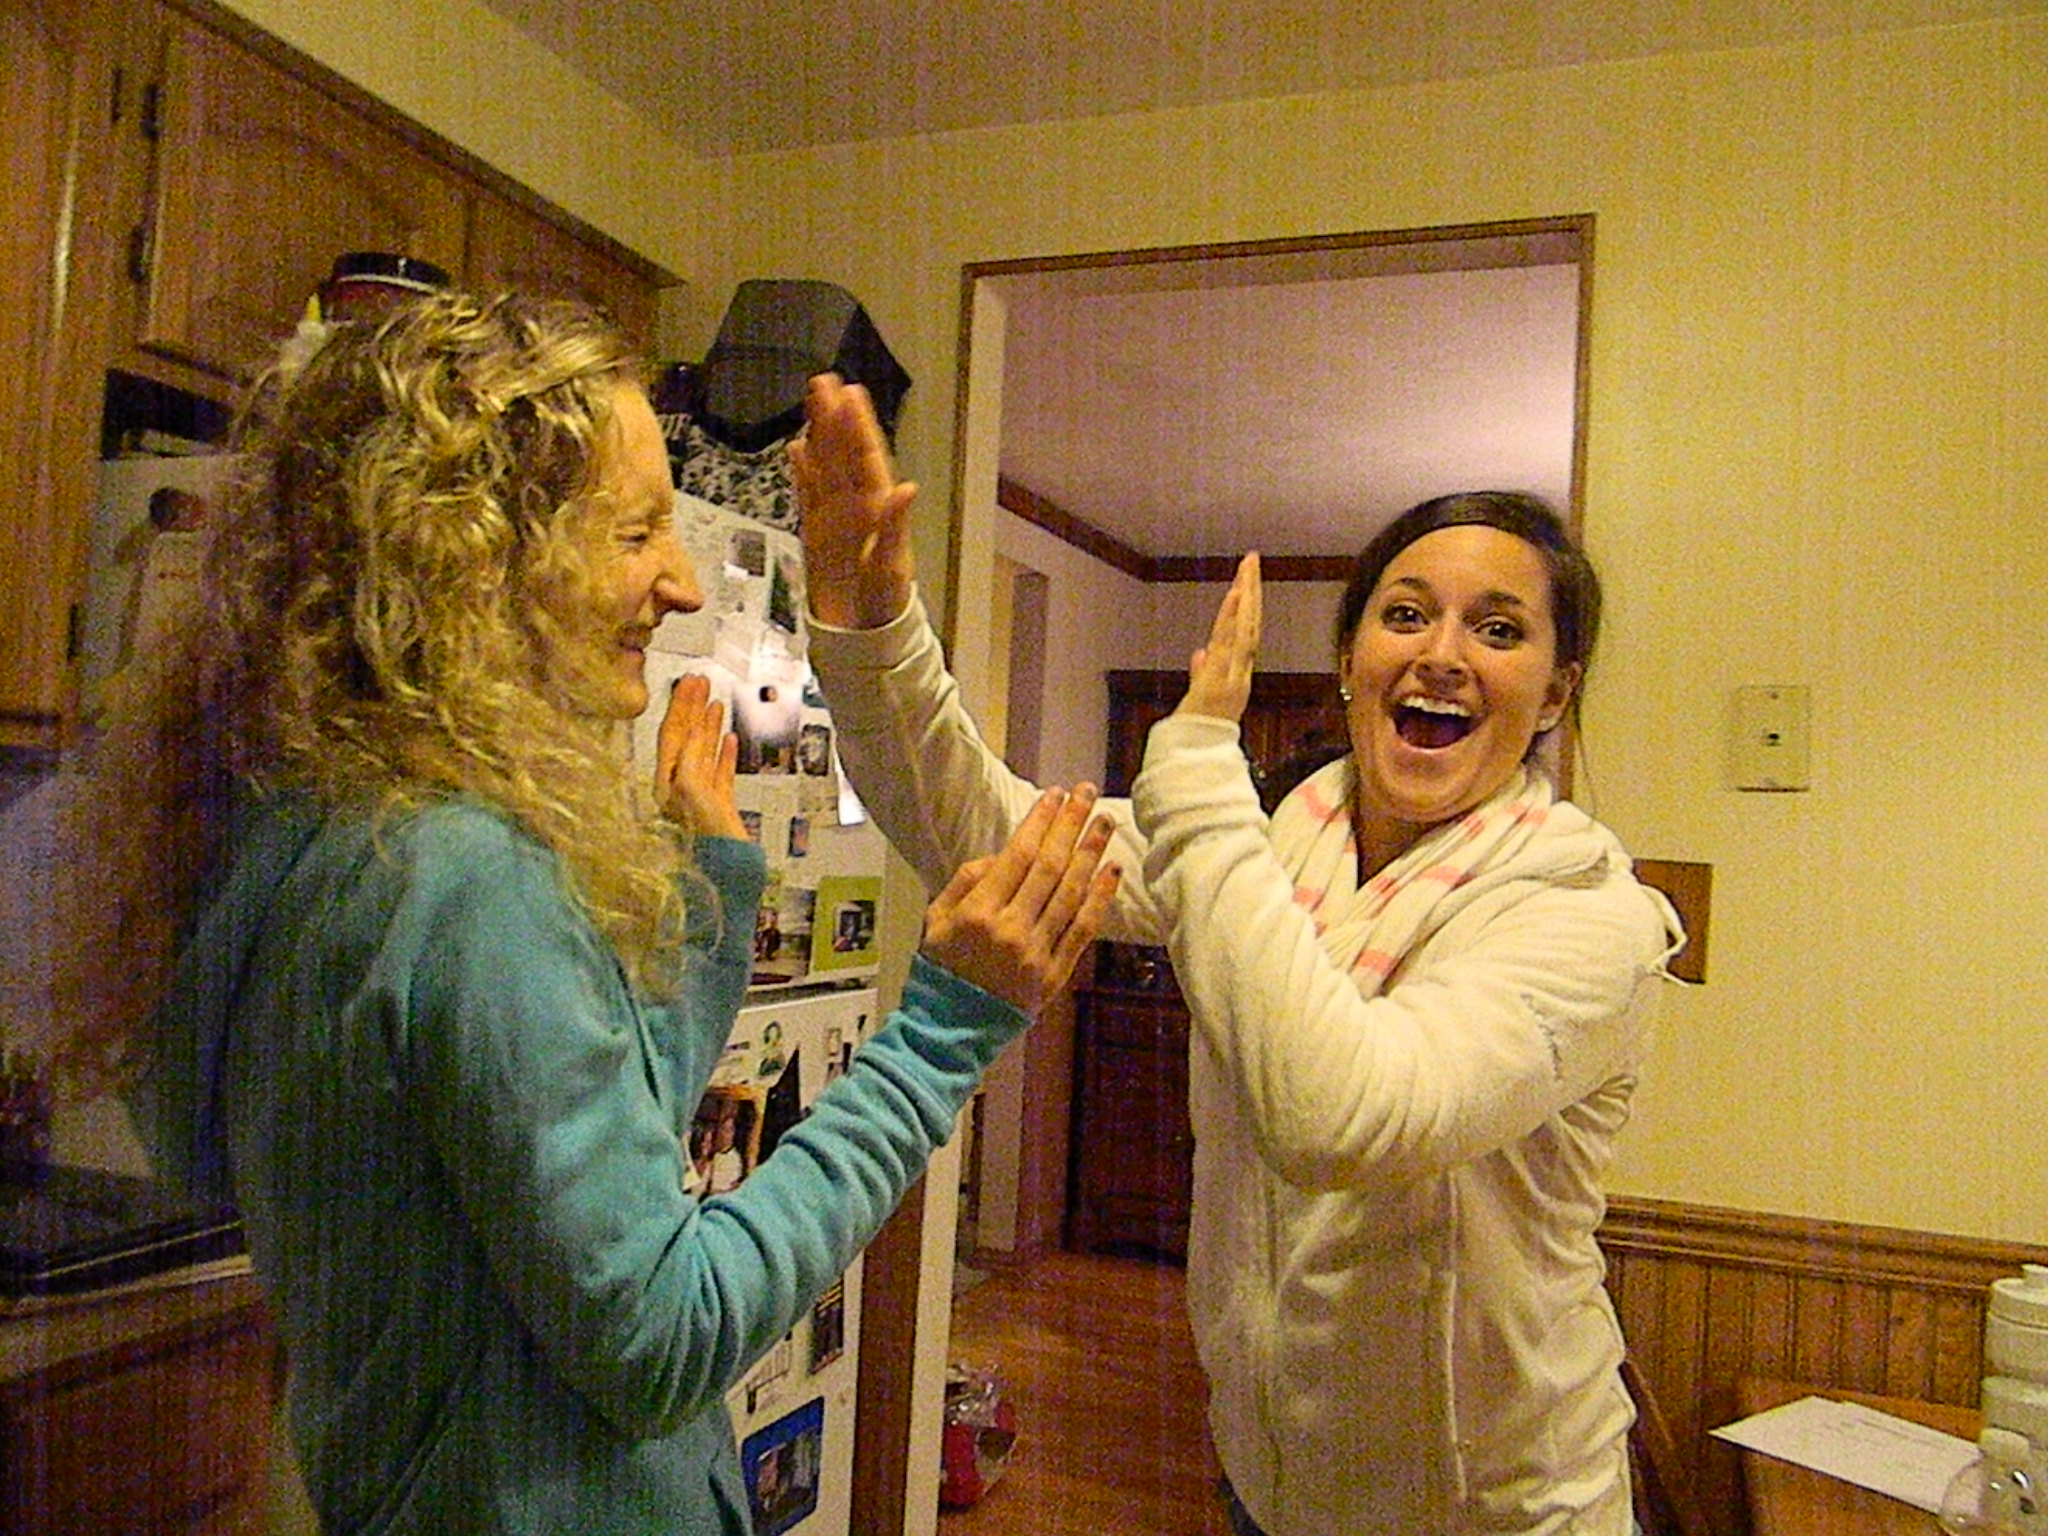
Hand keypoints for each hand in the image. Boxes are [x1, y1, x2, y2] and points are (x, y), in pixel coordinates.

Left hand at [654, 672, 746, 838]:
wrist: (726, 880)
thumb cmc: (704, 844)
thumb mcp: (692, 793)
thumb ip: (691, 760)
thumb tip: (694, 734)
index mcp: (667, 783)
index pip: (671, 733)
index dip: (681, 705)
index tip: (691, 681)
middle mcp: (678, 788)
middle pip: (683, 738)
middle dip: (692, 708)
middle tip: (701, 681)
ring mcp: (699, 799)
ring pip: (701, 753)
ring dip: (707, 726)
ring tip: (715, 703)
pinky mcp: (717, 810)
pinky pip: (719, 774)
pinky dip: (723, 754)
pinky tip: (729, 740)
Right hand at [789, 374, 917, 628]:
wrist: (861, 635)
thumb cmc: (884, 603)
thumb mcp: (891, 567)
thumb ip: (895, 527)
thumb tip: (906, 488)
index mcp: (878, 510)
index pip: (866, 460)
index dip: (858, 427)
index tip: (851, 395)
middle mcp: (857, 507)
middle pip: (842, 455)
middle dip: (834, 419)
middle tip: (824, 382)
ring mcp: (836, 517)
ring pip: (825, 467)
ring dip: (819, 435)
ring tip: (812, 401)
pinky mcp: (817, 532)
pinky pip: (809, 494)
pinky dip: (803, 471)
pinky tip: (798, 447)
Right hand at [920, 787, 1120, 1017]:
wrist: (951, 1030)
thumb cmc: (942, 970)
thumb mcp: (936, 920)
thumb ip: (965, 881)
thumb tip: (1001, 855)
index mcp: (977, 913)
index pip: (1017, 855)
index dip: (1040, 821)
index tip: (1055, 795)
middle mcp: (1010, 930)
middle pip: (1049, 866)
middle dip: (1071, 825)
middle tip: (1087, 793)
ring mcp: (1036, 953)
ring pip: (1071, 893)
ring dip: (1091, 853)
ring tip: (1105, 822)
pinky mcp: (1055, 974)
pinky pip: (1083, 930)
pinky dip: (1101, 899)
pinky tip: (1113, 871)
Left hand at [1175, 551, 1260, 724]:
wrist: (1193, 756)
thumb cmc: (1197, 731)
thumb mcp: (1198, 696)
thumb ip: (1200, 673)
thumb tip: (1199, 653)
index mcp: (1235, 672)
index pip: (1245, 631)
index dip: (1248, 605)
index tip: (1246, 579)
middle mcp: (1239, 670)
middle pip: (1250, 623)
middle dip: (1252, 590)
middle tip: (1252, 558)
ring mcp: (1232, 673)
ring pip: (1244, 628)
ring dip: (1247, 596)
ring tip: (1247, 568)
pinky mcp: (1223, 677)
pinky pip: (1232, 642)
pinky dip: (1236, 617)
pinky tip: (1237, 594)